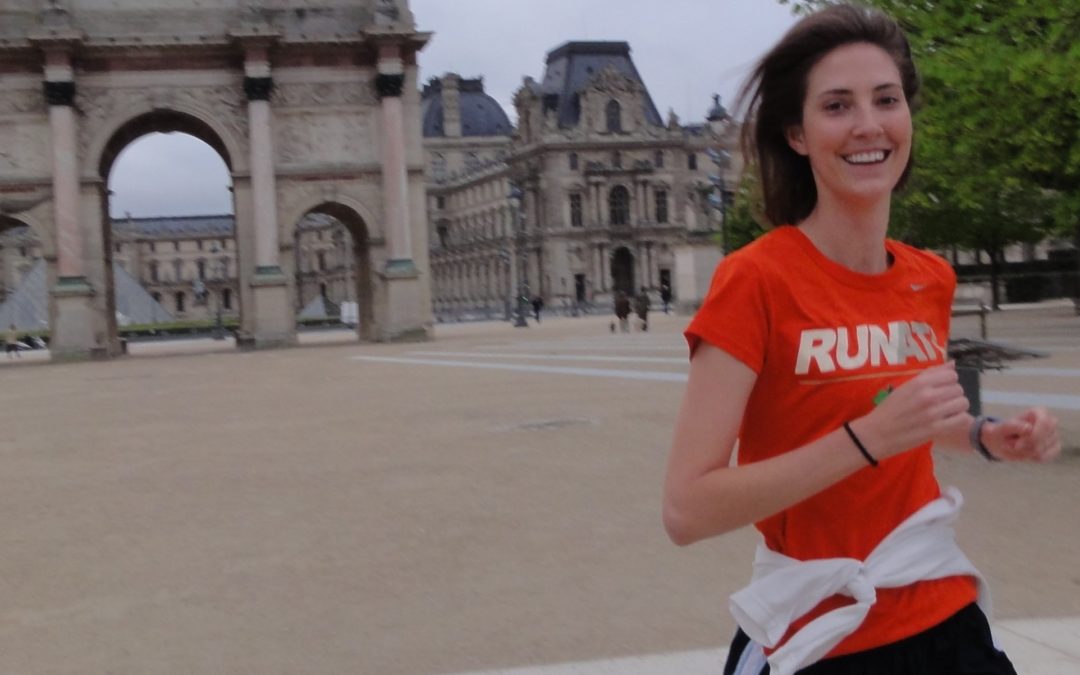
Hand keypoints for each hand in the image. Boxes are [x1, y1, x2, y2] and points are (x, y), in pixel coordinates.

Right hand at [852, 362, 969, 460]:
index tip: (941, 388)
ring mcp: (933, 413)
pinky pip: (962, 419)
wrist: (877, 434)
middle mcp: (928, 395)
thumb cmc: (889, 409)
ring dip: (957, 407)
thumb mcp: (905, 387)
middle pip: (958, 389)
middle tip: (943, 402)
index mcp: (918, 383)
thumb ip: (929, 374)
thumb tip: (952, 364)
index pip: (951, 375)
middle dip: (953, 395)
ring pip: (963, 403)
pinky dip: (958, 420)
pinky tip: (949, 421)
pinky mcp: (936, 429)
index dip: (948, 381)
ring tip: (947, 412)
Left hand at [981, 408, 1060, 462]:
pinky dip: (1031, 458)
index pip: (1045, 423)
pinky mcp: (1054, 448)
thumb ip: (1012, 426)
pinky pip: (1045, 457)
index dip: (1033, 436)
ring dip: (1024, 452)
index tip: (1017, 445)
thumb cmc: (1001, 433)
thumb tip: (1029, 428)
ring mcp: (1054, 436)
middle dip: (1026, 446)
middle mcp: (1050, 422)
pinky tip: (1024, 453)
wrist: (1001, 443)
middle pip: (1043, 439)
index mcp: (1039, 413)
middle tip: (1014, 445)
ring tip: (1017, 446)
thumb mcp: (1000, 429)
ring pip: (1042, 450)